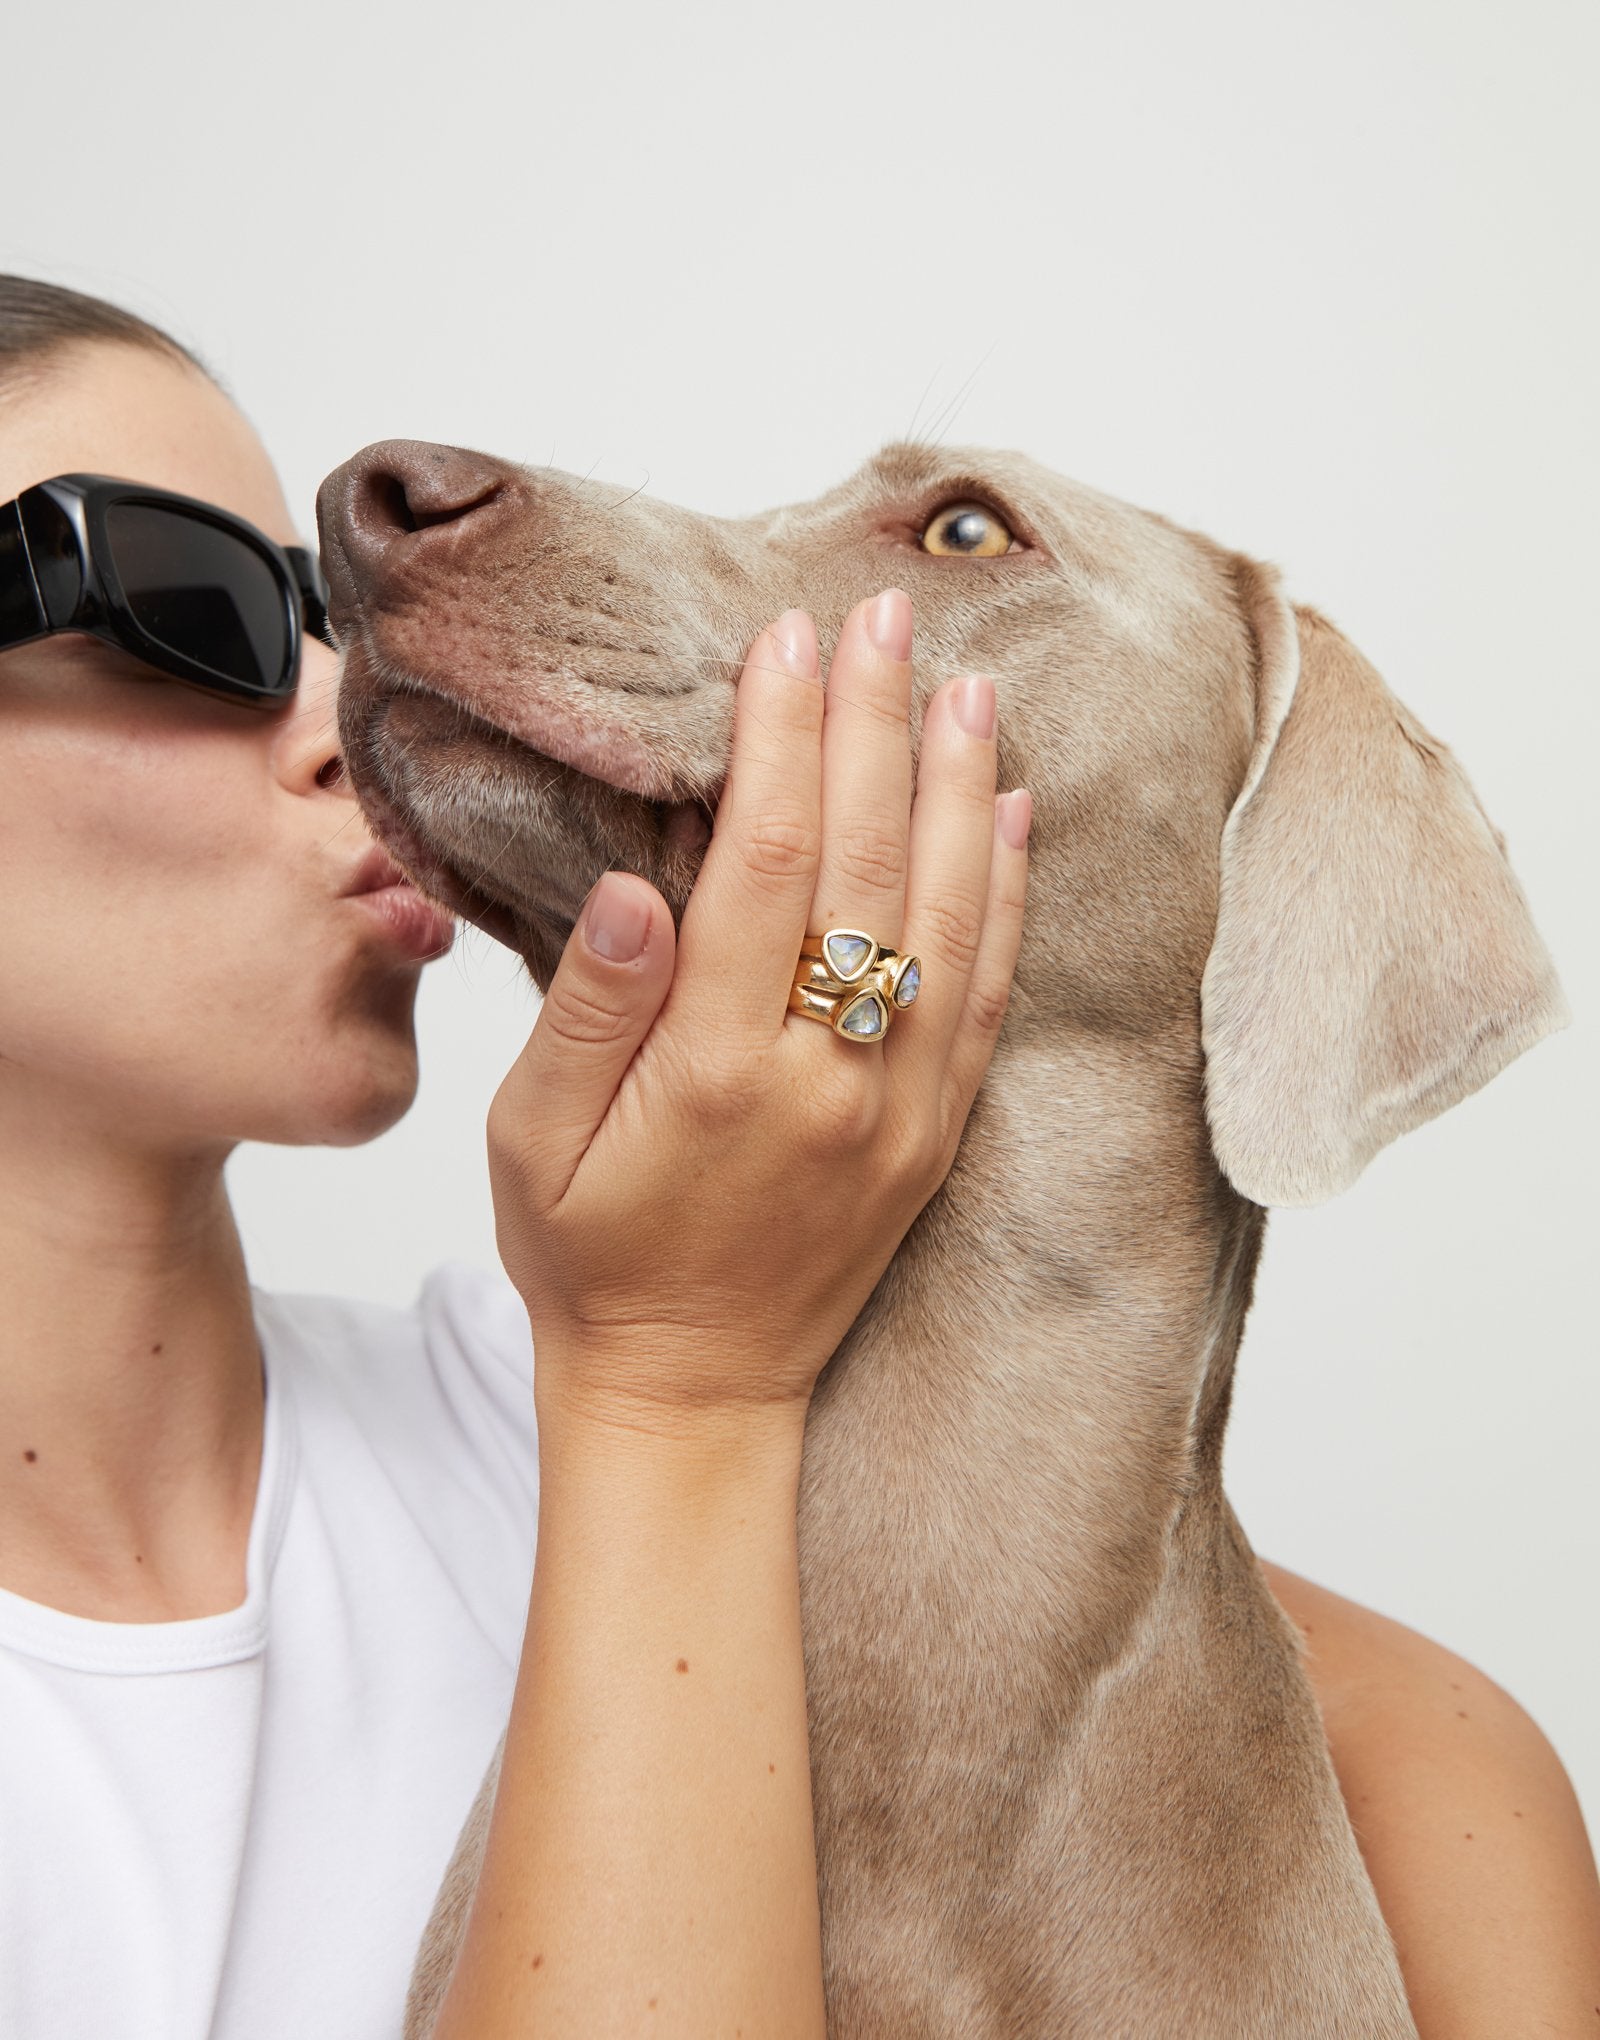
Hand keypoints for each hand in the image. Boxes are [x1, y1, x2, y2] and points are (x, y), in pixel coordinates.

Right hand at [487, 589, 1030, 1433]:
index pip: (767, 866)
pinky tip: (1010, 812)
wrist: (692, 1396)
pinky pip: (987, 995)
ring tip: (965, 682)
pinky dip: (1007, 895)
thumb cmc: (594, 1263)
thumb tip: (638, 886)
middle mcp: (831, 1078)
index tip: (787, 642)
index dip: (784, 743)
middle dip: (877, 725)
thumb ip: (592, 1012)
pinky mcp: (936, 1135)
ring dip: (960, 789)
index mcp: (720, 1069)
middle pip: (869, 866)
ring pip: (951, 917)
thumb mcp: (535, 1147)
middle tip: (885, 614)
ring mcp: (900, 1108)